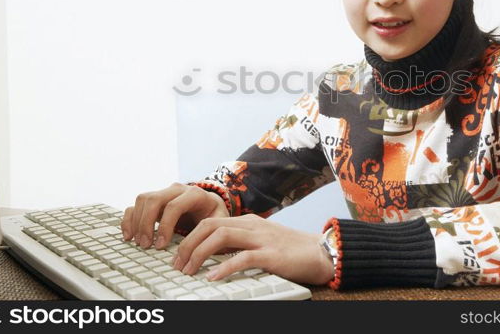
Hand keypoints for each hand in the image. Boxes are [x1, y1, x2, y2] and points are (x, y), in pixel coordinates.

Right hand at [121, 182, 228, 249]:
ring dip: (137, 222)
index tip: (161, 245)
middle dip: (146, 223)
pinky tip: (129, 235)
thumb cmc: (214, 215)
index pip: (174, 206)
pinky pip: (136, 204)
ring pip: (143, 199)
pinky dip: (130, 218)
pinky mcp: (155, 200)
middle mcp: (177, 189)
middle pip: (154, 199)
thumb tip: (200, 248)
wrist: (210, 205)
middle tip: (146, 245)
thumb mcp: (220, 221)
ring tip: (139, 242)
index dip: (165, 226)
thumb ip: (212, 230)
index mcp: (195, 194)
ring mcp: (164, 192)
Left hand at [172, 214, 335, 285]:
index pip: (210, 222)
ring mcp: (262, 238)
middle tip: (177, 264)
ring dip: (199, 253)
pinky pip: (242, 258)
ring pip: (221, 237)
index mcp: (248, 221)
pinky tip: (212, 277)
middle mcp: (252, 225)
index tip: (178, 255)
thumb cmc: (291, 250)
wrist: (322, 252)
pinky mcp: (271, 255)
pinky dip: (224, 267)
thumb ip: (240, 243)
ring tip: (189, 270)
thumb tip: (212, 253)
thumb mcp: (261, 240)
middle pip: (210, 226)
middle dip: (188, 244)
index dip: (189, 237)